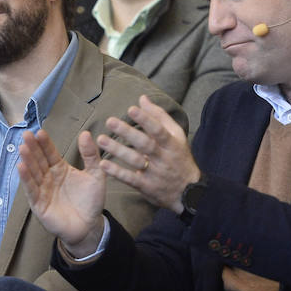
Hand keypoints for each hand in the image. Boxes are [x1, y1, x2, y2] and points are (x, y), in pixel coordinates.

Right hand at [18, 128, 106, 255]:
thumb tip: (85, 133)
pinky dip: (26, 178)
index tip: (40, 132)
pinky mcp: (39, 204)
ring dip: (27, 160)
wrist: (89, 226)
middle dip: (32, 148)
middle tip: (26, 134)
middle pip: (39, 160)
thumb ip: (91, 155)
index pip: (50, 152)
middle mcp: (48, 177)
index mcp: (60, 169)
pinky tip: (21, 166)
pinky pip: (31, 189)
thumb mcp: (96, 175)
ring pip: (33, 172)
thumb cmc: (91, 201)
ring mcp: (42, 190)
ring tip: (23, 148)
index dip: (45, 143)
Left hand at [95, 96, 199, 214]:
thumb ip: (159, 116)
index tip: (131, 109)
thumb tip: (142, 98)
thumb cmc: (179, 157)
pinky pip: (131, 179)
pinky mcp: (147, 187)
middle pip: (145, 144)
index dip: (146, 119)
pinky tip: (103, 165)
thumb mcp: (176, 135)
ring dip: (118, 150)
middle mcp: (163, 158)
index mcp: (171, 143)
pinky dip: (117, 172)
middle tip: (110, 121)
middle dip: (127, 132)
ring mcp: (155, 173)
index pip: (159, 130)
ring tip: (101, 140)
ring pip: (136, 160)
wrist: (189, 192)